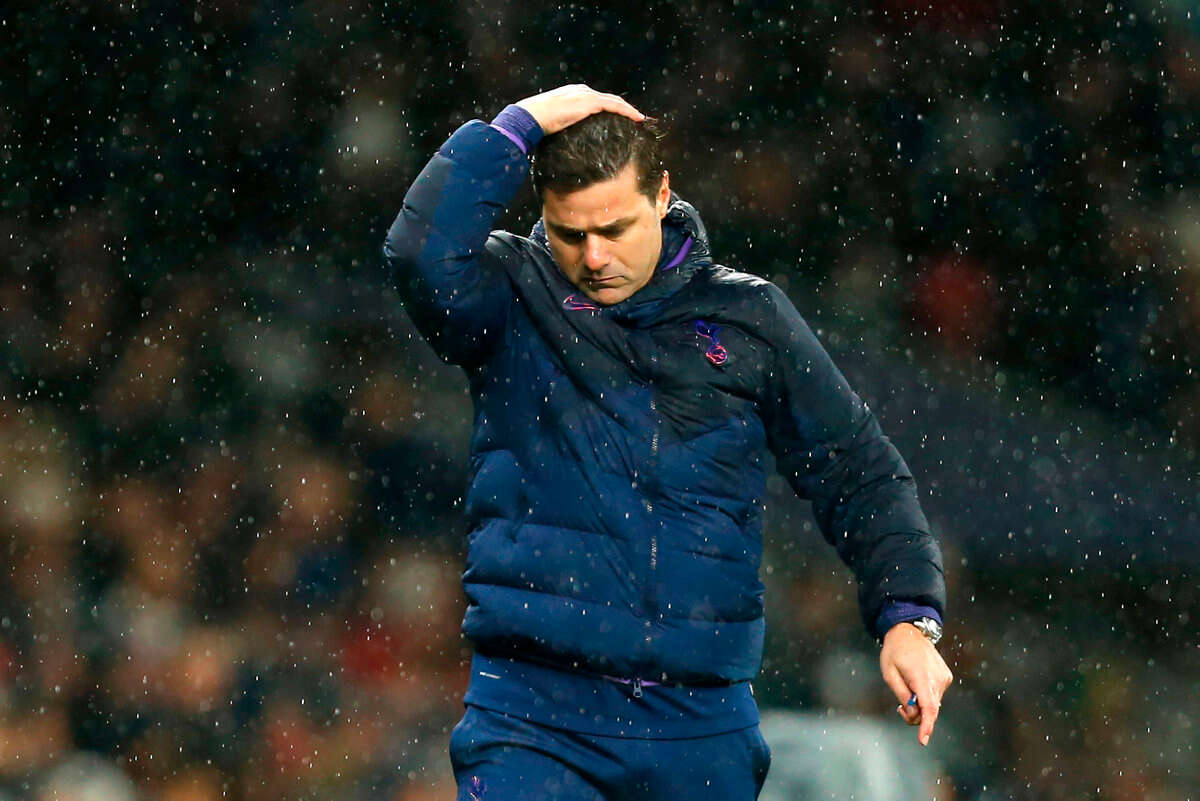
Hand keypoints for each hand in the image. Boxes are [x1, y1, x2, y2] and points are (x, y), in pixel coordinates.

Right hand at [515, 84, 643, 135]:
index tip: (619, 119)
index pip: (596, 101)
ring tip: (640, 119)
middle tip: (635, 119)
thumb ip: (560, 128)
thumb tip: (559, 144)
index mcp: (572, 95)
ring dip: (629, 110)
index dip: (609, 109)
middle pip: (608, 99)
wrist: (531, 117)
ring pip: (615, 102)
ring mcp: (586, 95)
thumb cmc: (536, 124)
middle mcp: (581, 91)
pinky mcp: (590, 102)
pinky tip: (638, 118)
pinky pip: (615, 106)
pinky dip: (628, 111)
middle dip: (623, 108)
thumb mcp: (551, 125)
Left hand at [879, 622, 953, 745]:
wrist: (909, 632)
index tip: (923, 740)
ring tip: (906, 690)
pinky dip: (926, 697)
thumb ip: (902, 695)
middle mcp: (937, 678)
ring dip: (921, 706)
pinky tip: (916, 685)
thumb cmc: (895, 651)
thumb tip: (914, 713)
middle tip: (900, 709)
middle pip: (930, 710)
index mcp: (921, 677)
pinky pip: (935, 696)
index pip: (929, 708)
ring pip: (933, 704)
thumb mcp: (889, 674)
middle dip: (916, 716)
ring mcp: (944, 678)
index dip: (926, 726)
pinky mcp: (946, 677)